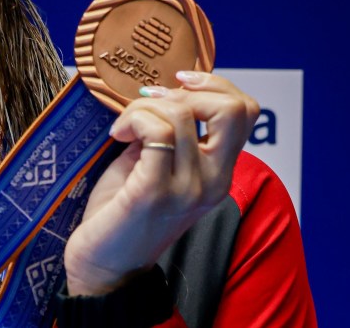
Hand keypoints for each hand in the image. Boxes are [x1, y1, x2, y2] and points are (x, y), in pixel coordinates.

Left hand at [63, 71, 258, 295]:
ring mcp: (188, 188)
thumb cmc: (123, 210)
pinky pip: (158, 132)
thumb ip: (169, 133)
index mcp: (219, 173)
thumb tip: (164, 92)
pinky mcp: (156, 192)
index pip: (246, 111)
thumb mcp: (154, 164)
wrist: (103, 264)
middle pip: (234, 108)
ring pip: (181, 113)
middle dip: (187, 90)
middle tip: (149, 105)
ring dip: (142, 107)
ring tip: (123, 127)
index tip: (176, 84)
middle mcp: (214, 181)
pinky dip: (134, 120)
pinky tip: (117, 135)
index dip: (214, 85)